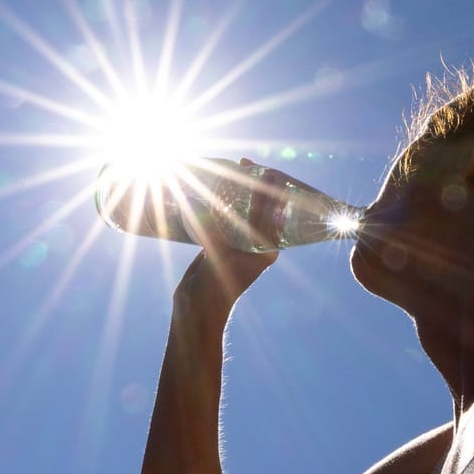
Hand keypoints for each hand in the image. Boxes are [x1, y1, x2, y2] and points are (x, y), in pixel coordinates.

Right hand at [172, 158, 279, 317]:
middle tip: (243, 163)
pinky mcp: (221, 245)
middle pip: (260, 208)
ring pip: (242, 212)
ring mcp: (239, 244)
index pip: (275, 212)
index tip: (262, 168)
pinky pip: (224, 219)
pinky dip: (220, 204)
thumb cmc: (216, 288)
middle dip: (253, 185)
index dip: (270, 188)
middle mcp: (256, 245)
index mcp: (267, 249)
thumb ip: (214, 233)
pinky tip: (212, 190)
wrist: (198, 310)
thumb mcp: (218, 256)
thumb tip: (205, 208)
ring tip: (230, 170)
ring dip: (236, 193)